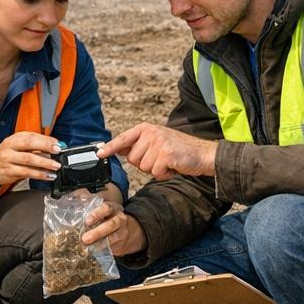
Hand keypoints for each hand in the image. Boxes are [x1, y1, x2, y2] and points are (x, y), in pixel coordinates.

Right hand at [0, 131, 61, 187]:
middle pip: (29, 144)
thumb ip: (32, 145)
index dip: (45, 139)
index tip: (57, 143)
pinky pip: (27, 173)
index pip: (31, 136)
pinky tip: (48, 176)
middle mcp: (10, 147)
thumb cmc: (5, 156)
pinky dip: (39, 174)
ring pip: (28, 160)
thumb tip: (52, 147)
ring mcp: (8, 159)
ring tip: (55, 166)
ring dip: (44, 163)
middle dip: (45, 147)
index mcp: (13, 139)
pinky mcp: (10, 171)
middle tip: (57, 151)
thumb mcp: (16, 146)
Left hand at [80, 184, 146, 256]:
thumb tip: (75, 198)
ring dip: (99, 244)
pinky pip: (112, 249)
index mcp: (114, 208)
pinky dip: (102, 250)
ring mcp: (122, 233)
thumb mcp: (105, 210)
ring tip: (88, 246)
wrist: (133, 232)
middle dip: (97, 232)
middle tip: (85, 238)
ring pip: (112, 239)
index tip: (87, 221)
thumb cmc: (110, 218)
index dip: (97, 214)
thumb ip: (91, 205)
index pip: (107, 208)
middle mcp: (120, 220)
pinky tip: (93, 251)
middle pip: (111, 225)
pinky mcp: (122, 245)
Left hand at [102, 123, 216, 180]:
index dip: (110, 148)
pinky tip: (173, 167)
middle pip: (132, 159)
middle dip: (145, 164)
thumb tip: (118, 149)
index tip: (99, 153)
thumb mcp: (157, 142)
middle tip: (160, 159)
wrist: (204, 154)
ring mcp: (158, 142)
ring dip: (155, 170)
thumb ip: (139, 145)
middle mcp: (151, 133)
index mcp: (146, 129)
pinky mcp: (166, 154)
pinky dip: (164, 174)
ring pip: (143, 167)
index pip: (123, 138)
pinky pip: (155, 172)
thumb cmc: (179, 150)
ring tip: (168, 162)